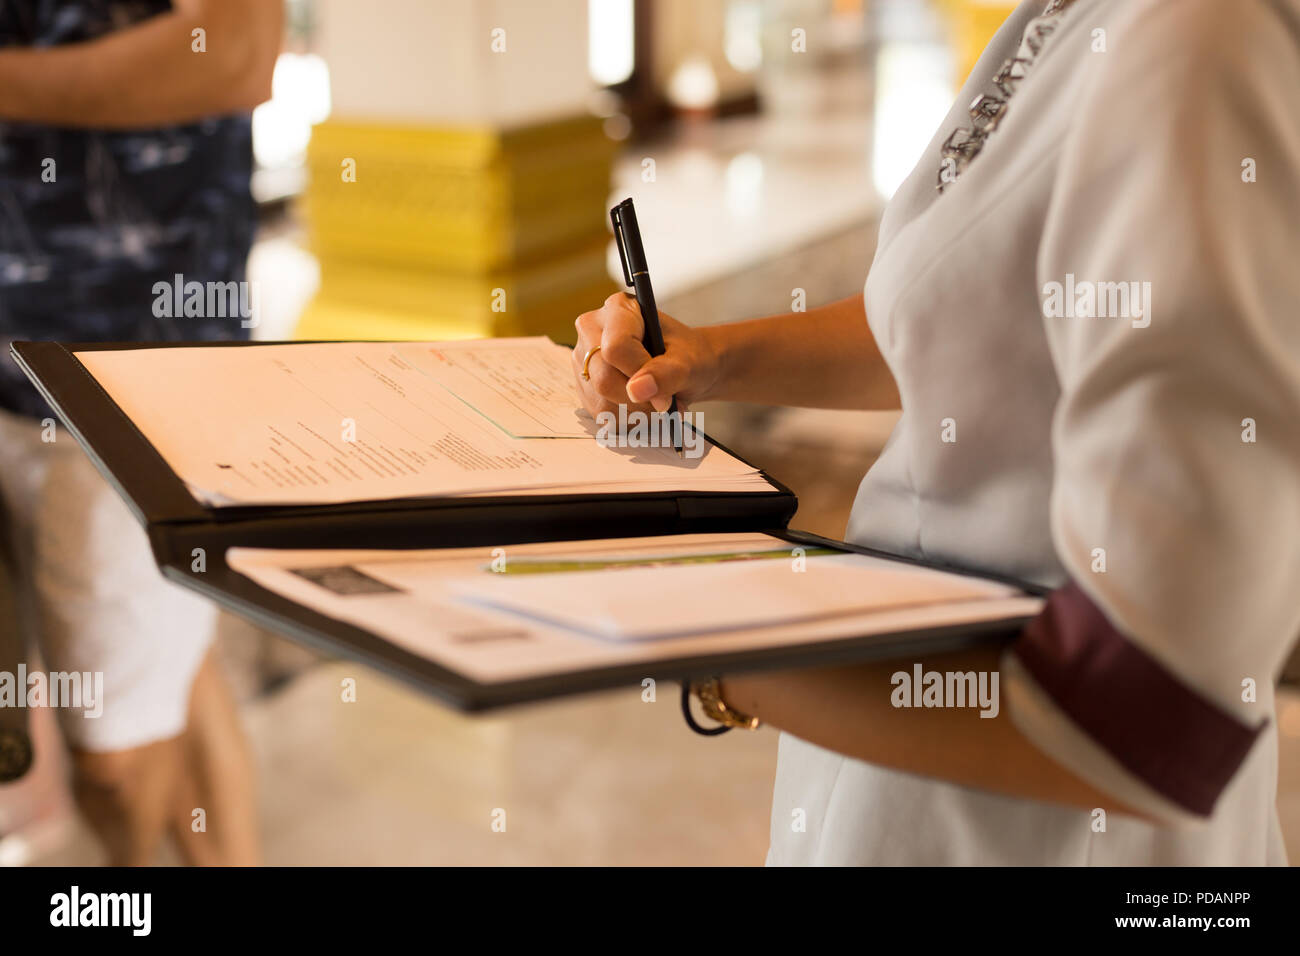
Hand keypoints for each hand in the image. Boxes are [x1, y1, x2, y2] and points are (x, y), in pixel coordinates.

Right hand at [570, 292, 720, 417]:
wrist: (686, 369)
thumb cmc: (688, 357)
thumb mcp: (687, 362)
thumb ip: (665, 373)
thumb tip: (637, 389)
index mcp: (618, 309)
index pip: (616, 347)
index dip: (639, 374)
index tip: (663, 390)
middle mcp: (593, 331)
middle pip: (603, 378)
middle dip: (640, 399)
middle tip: (666, 401)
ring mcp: (584, 360)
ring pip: (601, 400)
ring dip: (637, 412)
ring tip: (657, 402)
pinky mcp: (585, 386)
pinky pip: (600, 414)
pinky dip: (628, 419)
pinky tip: (643, 407)